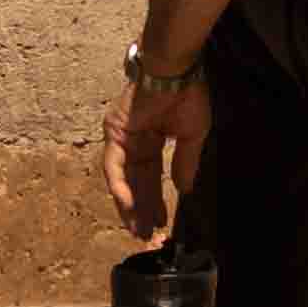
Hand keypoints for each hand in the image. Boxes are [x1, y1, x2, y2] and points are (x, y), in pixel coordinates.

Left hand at [104, 70, 206, 242]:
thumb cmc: (189, 96)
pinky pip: (114, 166)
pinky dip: (120, 186)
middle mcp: (134, 141)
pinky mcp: (115, 134)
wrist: (176, 70)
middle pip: (135, 182)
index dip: (156, 200)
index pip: (151, 176)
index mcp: (153, 139)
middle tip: (145, 235)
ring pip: (122, 179)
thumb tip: (184, 191)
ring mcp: (122, 138)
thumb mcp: (193, 136)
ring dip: (129, 204)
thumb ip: (185, 163)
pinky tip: (129, 206)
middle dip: (141, 209)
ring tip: (137, 229)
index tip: (161, 224)